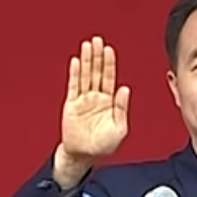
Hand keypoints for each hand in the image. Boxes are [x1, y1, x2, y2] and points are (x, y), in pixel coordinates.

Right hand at [56, 37, 129, 181]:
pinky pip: (73, 86)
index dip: (109, 63)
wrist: (83, 155)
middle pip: (96, 72)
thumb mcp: (119, 129)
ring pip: (85, 75)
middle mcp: (96, 97)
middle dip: (97, 56)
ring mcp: (83, 99)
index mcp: (109, 102)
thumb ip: (122, 108)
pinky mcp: (71, 105)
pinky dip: (74, 74)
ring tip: (87, 45)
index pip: (109, 77)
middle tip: (97, 40)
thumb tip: (125, 89)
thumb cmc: (102, 145)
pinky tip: (75, 62)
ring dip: (86, 60)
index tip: (109, 49)